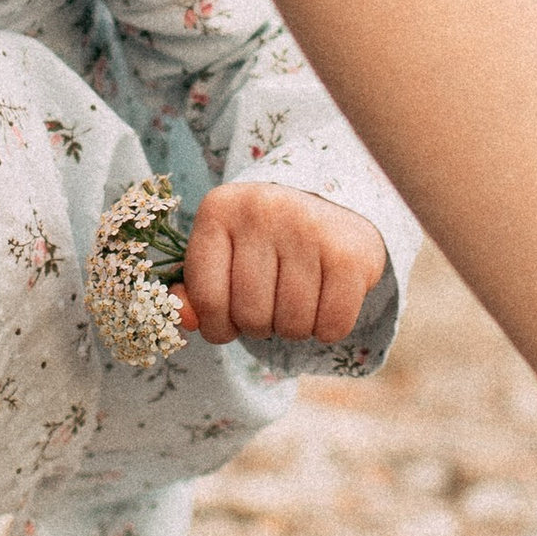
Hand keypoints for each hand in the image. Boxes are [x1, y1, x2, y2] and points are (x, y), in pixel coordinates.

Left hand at [177, 183, 385, 347]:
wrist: (329, 206)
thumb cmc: (262, 242)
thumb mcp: (221, 254)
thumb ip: (196, 291)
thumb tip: (186, 321)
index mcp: (220, 209)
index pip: (207, 299)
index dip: (217, 327)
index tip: (229, 321)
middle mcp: (263, 210)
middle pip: (252, 315)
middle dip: (259, 326)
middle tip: (269, 305)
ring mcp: (310, 228)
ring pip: (292, 325)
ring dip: (293, 329)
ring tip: (295, 301)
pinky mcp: (349, 253)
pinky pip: (331, 326)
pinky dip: (326, 329)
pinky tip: (324, 301)